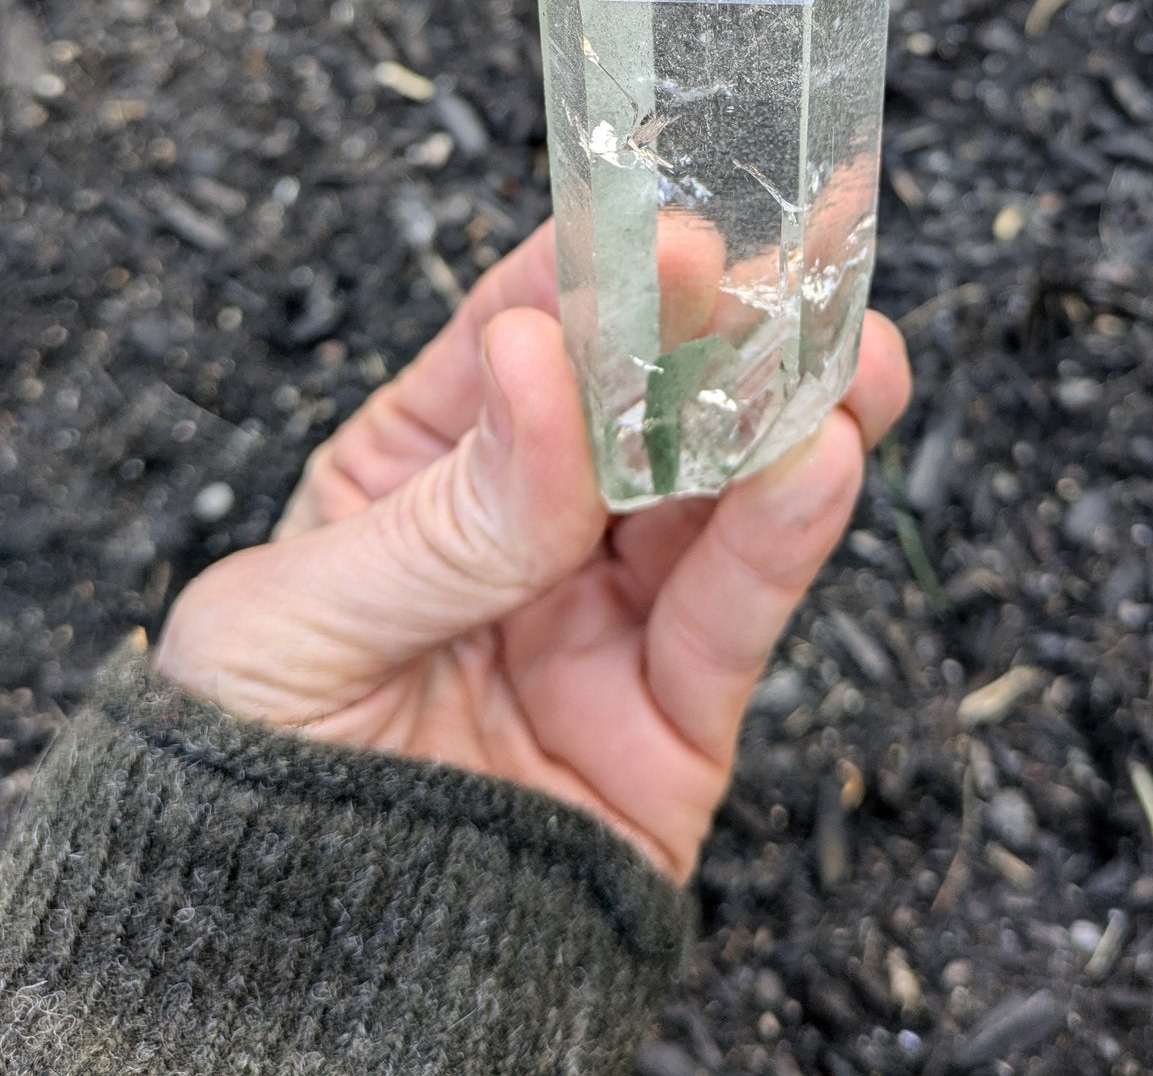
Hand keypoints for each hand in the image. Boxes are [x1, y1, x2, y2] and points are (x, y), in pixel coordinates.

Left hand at [154, 221, 910, 881]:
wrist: (290, 978)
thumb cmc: (250, 779)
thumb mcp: (297, 623)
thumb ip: (442, 513)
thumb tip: (536, 363)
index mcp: (422, 472)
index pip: (516, 343)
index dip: (593, 279)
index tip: (664, 231)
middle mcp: (533, 530)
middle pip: (642, 404)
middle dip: (723, 331)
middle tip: (787, 270)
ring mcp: (607, 619)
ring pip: (717, 495)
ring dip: (790, 417)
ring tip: (845, 353)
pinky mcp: (673, 719)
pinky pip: (736, 617)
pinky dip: (786, 539)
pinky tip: (822, 462)